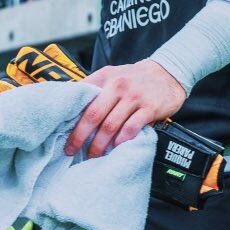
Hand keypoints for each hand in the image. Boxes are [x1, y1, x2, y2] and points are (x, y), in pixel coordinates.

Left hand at [65, 62, 187, 157]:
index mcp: (105, 76)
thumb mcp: (112, 75)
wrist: (168, 74)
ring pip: (110, 125)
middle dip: (80, 136)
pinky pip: (131, 128)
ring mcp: (134, 96)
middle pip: (93, 115)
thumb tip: (70, 108)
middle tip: (72, 151)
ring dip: (99, 144)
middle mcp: (118, 85)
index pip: (81, 98)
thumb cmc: (134, 79)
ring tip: (93, 155)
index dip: (69, 117)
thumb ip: (94, 87)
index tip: (62, 132)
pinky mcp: (149, 108)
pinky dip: (121, 140)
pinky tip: (115, 148)